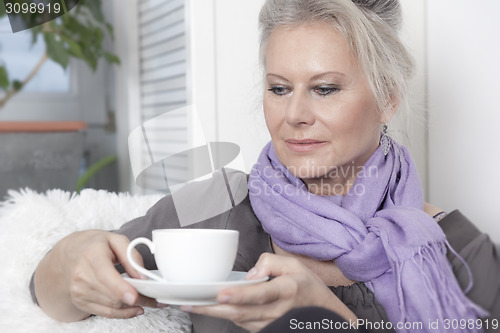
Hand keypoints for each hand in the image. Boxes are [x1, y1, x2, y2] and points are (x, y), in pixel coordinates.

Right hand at [34, 230, 163, 320]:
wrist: (68, 255)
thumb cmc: (94, 245)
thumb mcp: (115, 240)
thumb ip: (131, 255)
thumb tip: (142, 276)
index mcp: (91, 255)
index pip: (104, 275)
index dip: (120, 288)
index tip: (134, 297)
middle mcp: (81, 275)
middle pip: (113, 295)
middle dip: (138, 299)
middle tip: (157, 298)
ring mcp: (79, 292)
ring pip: (112, 306)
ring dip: (134, 307)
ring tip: (151, 302)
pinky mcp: (81, 302)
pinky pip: (105, 313)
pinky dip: (123, 313)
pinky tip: (135, 309)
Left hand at [182, 253, 356, 331]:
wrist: (323, 313)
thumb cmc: (307, 286)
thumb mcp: (294, 264)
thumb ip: (271, 262)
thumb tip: (251, 273)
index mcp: (286, 290)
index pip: (260, 294)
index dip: (239, 295)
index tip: (221, 294)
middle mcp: (276, 310)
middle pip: (240, 312)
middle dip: (212, 309)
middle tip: (190, 304)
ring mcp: (270, 323)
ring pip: (238, 320)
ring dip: (214, 314)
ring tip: (193, 306)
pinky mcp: (265, 329)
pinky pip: (242, 323)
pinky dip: (226, 317)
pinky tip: (211, 309)